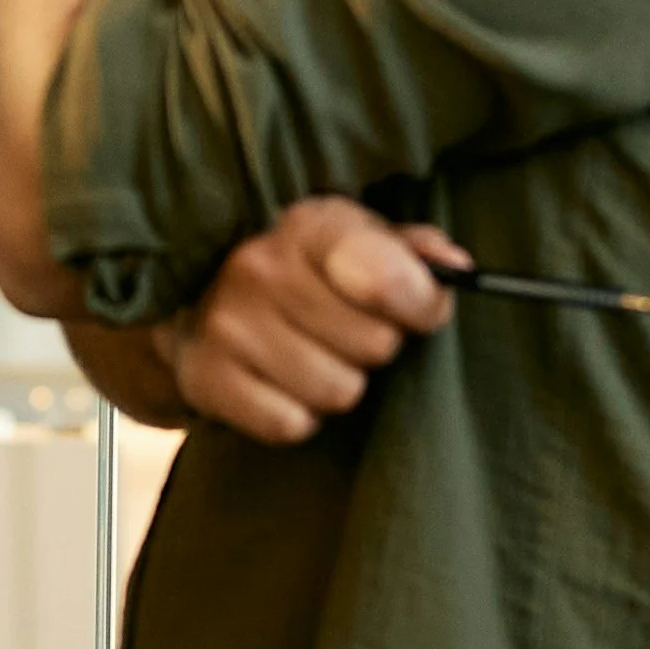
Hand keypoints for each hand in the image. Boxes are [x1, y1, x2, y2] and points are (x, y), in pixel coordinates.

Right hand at [155, 195, 460, 447]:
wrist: (195, 298)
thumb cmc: (304, 272)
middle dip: (374, 347)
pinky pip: (290, 424)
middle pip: (375, 346)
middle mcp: (258, 266)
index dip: (420, 304)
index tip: (416, 309)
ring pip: (338, 392)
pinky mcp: (204, 378)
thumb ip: (414, 251)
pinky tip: (281, 383)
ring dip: (337, 384)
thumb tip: (454, 268)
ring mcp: (227, 324)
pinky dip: (296, 414)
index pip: (388, 279)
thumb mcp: (358, 241)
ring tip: (313, 357)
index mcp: (307, 224)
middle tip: (346, 333)